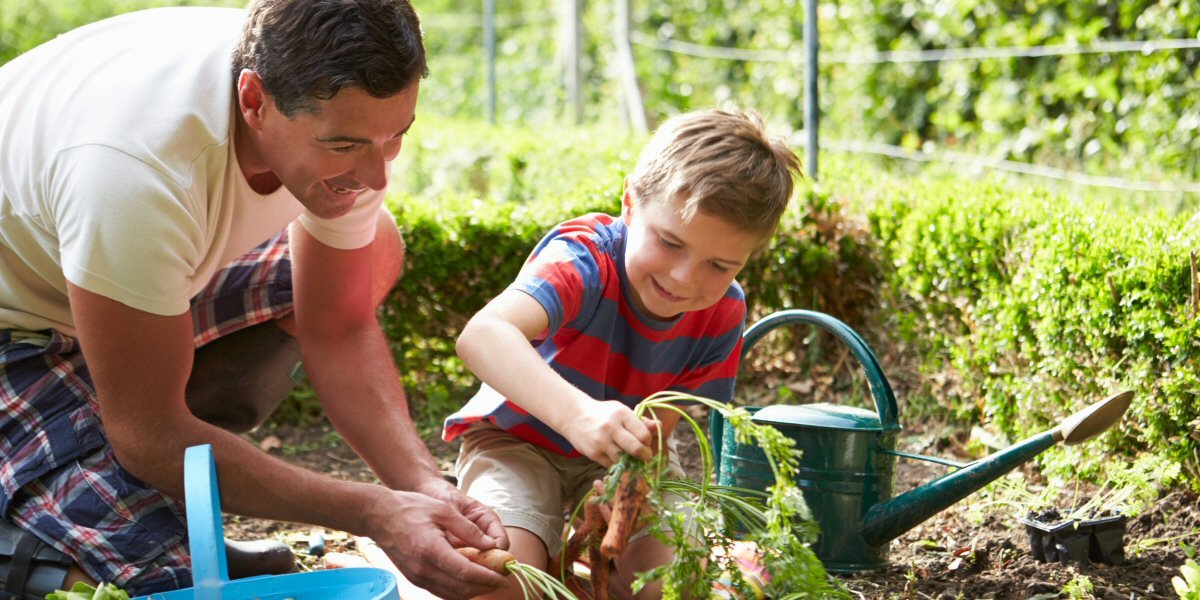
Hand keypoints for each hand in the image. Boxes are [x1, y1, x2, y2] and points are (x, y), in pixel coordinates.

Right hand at [365, 487, 508, 598]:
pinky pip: (442, 591)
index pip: (466, 573)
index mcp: (431, 551)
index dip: (489, 578)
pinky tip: (470, 578)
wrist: (379, 516)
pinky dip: (459, 589)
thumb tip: (491, 545)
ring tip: (490, 579)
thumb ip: (469, 529)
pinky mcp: (415, 579)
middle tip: (503, 579)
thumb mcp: (444, 510)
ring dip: (474, 590)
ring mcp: (417, 577)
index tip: (505, 577)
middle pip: (462, 589)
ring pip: (452, 595)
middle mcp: (423, 570)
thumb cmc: (411, 508)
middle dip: (486, 587)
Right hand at [560, 400, 656, 465]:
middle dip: (644, 455)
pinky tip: (616, 457)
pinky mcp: (593, 453)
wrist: (574, 416)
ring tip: (629, 456)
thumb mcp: (621, 411)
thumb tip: (658, 426)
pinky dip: (617, 464)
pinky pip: (611, 465)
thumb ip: (640, 421)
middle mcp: (611, 428)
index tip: (645, 442)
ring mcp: (601, 442)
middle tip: (644, 456)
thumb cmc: (603, 414)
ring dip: (630, 461)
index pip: (643, 434)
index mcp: (621, 414)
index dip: (647, 441)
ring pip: (624, 460)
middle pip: (636, 449)